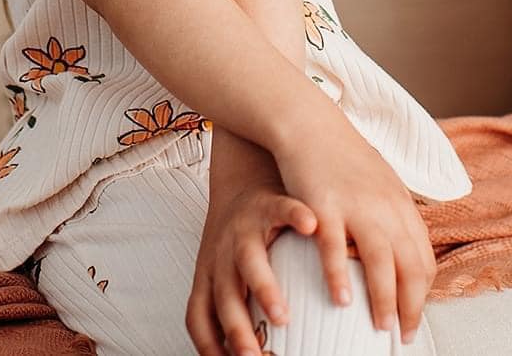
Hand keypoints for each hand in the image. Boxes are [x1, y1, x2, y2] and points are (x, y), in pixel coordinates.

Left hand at [186, 178, 316, 355]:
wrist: (240, 173)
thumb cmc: (244, 235)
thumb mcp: (231, 270)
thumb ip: (241, 304)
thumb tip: (259, 348)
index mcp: (210, 273)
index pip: (198, 316)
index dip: (208, 344)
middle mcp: (221, 253)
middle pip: (224, 296)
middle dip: (235, 329)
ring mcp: (243, 227)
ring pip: (247, 260)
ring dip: (262, 290)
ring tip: (281, 315)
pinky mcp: (267, 201)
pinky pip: (282, 208)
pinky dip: (296, 215)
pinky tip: (313, 227)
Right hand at [272, 116, 435, 345]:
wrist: (309, 122)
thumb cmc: (339, 155)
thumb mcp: (379, 181)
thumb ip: (391, 214)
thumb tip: (400, 246)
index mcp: (400, 204)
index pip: (424, 258)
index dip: (422, 294)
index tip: (412, 318)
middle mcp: (385, 206)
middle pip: (410, 265)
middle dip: (410, 306)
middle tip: (402, 335)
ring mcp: (357, 205)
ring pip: (381, 261)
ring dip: (383, 299)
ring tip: (379, 327)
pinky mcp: (325, 205)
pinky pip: (336, 247)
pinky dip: (340, 276)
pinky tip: (341, 299)